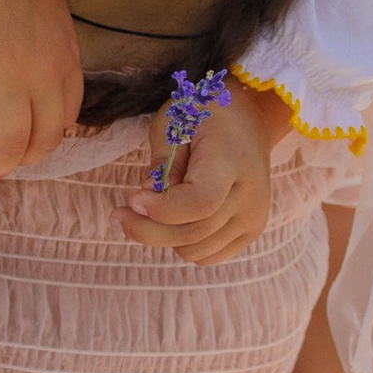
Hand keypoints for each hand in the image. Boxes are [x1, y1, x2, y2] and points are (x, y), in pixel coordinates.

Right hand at [0, 0, 82, 184]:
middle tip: (1, 170)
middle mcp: (42, 73)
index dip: (46, 139)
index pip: (65, 117)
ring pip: (6, 142)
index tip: (28, 144)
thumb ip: (50, 51)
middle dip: (21, 162)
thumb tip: (36, 79)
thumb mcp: (50, 14)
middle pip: (40, 139)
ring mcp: (4, 74)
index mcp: (65, 59)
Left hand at [121, 78, 290, 266]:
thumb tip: (148, 203)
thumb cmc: (205, 116)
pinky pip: (207, 256)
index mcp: (232, 160)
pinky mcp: (250, 231)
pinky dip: (183, 244)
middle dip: (147, 229)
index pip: (200, 203)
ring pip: (195, 250)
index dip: (162, 209)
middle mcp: (251, 195)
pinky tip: (174, 220)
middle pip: (193, 233)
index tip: (134, 198)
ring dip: (164, 237)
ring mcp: (254, 217)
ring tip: (149, 211)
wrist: (251, 120)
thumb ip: (163, 163)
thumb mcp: (175, 123)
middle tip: (118, 216)